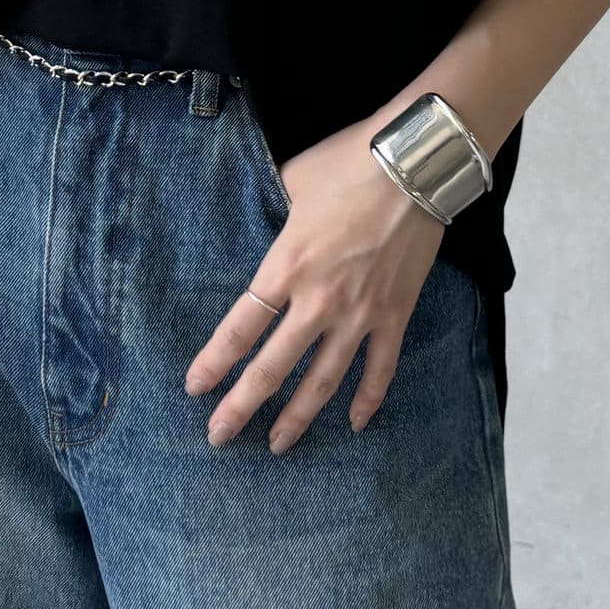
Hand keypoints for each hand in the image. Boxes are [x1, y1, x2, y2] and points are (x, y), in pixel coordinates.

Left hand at [183, 119, 446, 452]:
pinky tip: (354, 423)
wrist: (413, 164)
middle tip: (219, 436)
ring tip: (277, 445)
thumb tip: (279, 226)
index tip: (196, 387)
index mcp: (286, 266)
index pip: (241, 327)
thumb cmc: (349, 164)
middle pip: (272, 366)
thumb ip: (281, 217)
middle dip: (242, 405)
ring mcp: (360, 312)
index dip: (215, 361)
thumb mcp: (294, 181)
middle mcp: (318, 299)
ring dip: (297, 415)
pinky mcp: (395, 313)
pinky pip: (381, 367)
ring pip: (323, 379)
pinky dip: (368, 398)